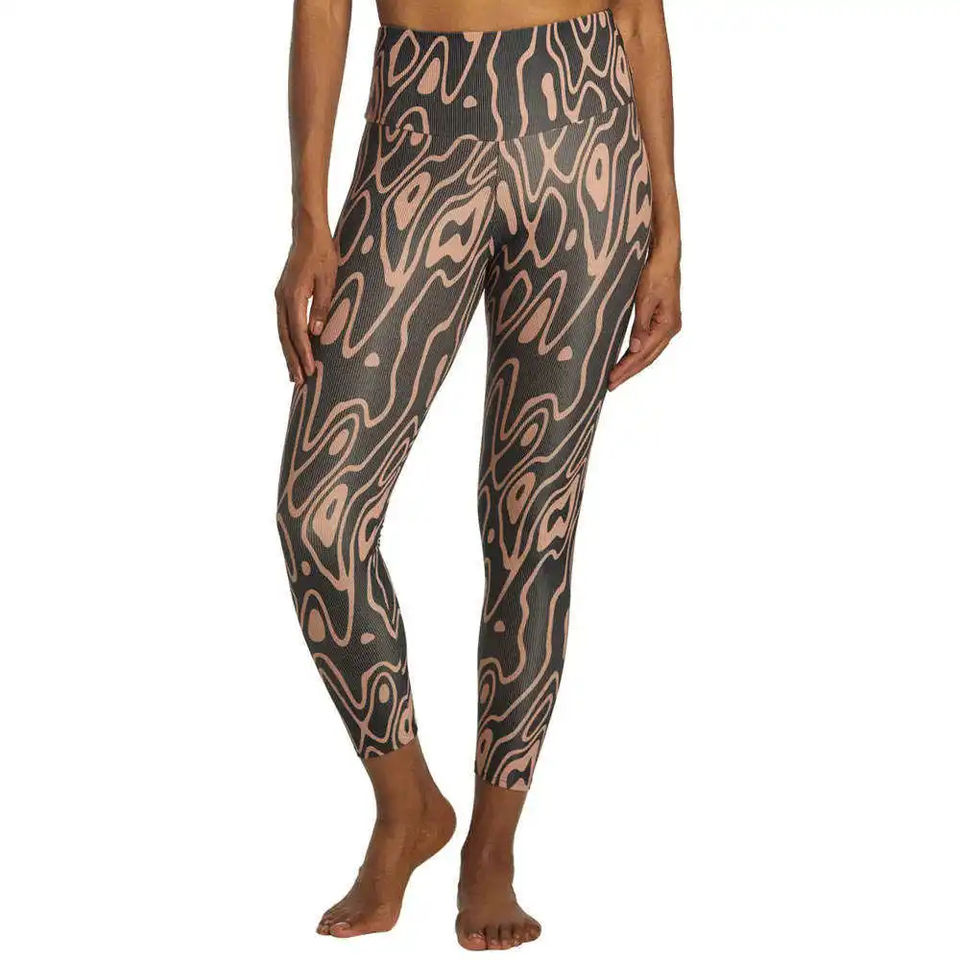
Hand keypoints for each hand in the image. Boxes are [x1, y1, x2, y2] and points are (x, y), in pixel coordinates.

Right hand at [275, 225, 337, 383]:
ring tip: (293, 374)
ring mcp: (280, 297)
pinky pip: (283, 323)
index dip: (304, 353)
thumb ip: (322, 306)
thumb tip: (316, 333)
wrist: (308, 234)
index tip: (310, 371)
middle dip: (292, 360)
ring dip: (288, 353)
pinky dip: (287, 340)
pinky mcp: (283, 295)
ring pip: (282, 332)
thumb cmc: (323, 255)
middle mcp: (282, 298)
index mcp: (294, 295)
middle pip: (285, 336)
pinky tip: (292, 351)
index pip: (298, 332)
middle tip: (298, 382)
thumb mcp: (328, 280)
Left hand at [608, 249, 680, 390]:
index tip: (611, 379)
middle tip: (610, 385)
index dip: (627, 368)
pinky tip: (627, 360)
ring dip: (632, 366)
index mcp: (668, 325)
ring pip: (648, 353)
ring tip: (616, 378)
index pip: (644, 354)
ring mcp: (667, 326)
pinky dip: (637, 354)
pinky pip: (648, 343)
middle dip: (628, 372)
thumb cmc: (655, 272)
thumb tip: (635, 349)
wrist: (665, 256)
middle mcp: (670, 329)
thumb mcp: (644, 298)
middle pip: (647, 357)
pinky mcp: (661, 321)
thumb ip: (640, 325)